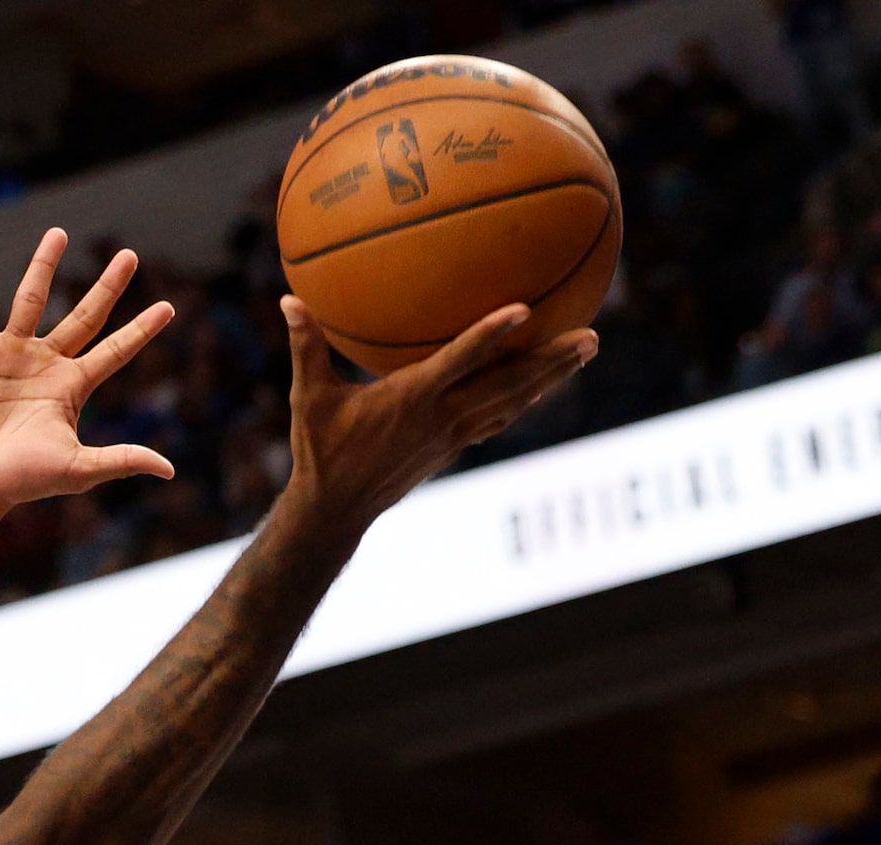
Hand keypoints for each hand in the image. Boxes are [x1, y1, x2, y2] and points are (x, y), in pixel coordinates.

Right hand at [0, 229, 177, 508]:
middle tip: (130, 256)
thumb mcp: (77, 469)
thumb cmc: (23, 481)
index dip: (142, 330)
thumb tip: (167, 469)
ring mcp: (8, 354)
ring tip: (59, 233)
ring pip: (30, 300)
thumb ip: (120, 460)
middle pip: (84, 315)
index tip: (169, 307)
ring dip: (43, 266)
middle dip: (108, 286)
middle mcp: (45, 363)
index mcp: (72, 386)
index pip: (116, 350)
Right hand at [282, 298, 595, 532]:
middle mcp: (444, 417)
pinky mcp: (454, 445)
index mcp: (413, 399)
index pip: (461, 361)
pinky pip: (500, 415)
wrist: (336, 510)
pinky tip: (546, 381)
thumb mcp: (307, 397)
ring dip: (552, 377)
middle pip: (510, 386)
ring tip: (586, 349)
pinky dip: (527, 395)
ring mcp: (454, 434)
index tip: (525, 310)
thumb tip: (289, 298)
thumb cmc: (319, 451)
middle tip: (592, 336)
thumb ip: (306, 346)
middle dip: (552, 361)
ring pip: (515, 402)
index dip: (492, 336)